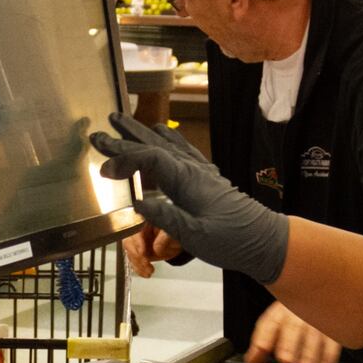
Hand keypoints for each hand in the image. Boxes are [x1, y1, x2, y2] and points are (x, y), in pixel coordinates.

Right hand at [87, 111, 289, 285]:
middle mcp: (193, 169)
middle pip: (154, 144)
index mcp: (187, 180)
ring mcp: (200, 170)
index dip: (124, 159)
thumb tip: (136, 203)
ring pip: (166, 143)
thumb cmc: (231, 241)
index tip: (103, 170)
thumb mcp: (195, 236)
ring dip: (141, 132)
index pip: (149, 159)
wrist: (263, 240)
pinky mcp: (206, 176)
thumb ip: (166, 217)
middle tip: (99, 130)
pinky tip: (162, 132)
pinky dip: (166, 138)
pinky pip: (181, 149)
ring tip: (122, 121)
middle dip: (125, 137)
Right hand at [122, 222, 181, 278]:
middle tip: (146, 263)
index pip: (135, 229)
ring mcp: (136, 241)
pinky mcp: (137, 252)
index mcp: (145, 219)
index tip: (142, 252)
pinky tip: (145, 273)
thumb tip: (156, 248)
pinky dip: (139, 269)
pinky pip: (134, 261)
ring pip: (130, 253)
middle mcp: (138, 229)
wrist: (176, 241)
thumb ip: (165, 238)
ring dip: (138, 264)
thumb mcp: (172, 232)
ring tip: (149, 270)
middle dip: (137, 256)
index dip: (137, 242)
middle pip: (129, 242)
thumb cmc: (174, 232)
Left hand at [247, 302, 342, 362]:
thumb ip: (262, 342)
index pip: (269, 323)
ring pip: (314, 334)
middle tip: (287, 360)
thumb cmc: (297, 312)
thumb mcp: (277, 321)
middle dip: (289, 345)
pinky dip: (330, 354)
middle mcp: (299, 312)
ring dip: (310, 353)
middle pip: (293, 327)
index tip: (260, 351)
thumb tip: (251, 361)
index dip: (263, 338)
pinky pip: (333, 339)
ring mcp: (318, 317)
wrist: (325, 292)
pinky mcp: (335, 324)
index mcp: (281, 310)